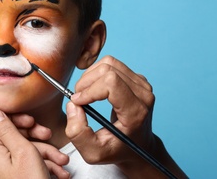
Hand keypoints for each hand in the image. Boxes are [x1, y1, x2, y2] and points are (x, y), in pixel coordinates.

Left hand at [0, 109, 69, 178]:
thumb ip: (8, 129)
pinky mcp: (14, 177)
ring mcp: (4, 169)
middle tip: (48, 135)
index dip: (14, 118)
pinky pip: (27, 164)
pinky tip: (59, 172)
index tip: (30, 121)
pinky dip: (44, 165)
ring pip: (24, 150)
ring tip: (62, 162)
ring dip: (46, 153)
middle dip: (36, 136)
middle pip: (13, 135)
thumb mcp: (23, 151)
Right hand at [66, 56, 186, 177]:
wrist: (138, 146)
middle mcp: (143, 95)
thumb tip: (73, 105)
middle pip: (108, 70)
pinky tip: (94, 89)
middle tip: (78, 99)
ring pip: (108, 63)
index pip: (111, 83)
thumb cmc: (117, 150)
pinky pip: (112, 64)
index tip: (77, 102)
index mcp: (136, 112)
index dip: (89, 90)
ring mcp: (142, 85)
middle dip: (86, 82)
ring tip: (85, 93)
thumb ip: (78, 133)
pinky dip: (97, 73)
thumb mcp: (93, 153)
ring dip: (90, 76)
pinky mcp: (137, 78)